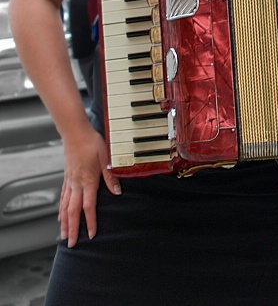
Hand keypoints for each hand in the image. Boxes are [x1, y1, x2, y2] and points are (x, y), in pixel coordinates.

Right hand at [60, 126, 120, 246]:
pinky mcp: (67, 178)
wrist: (75, 133)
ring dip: (64, 223)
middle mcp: (76, 184)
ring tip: (63, 236)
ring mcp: (69, 182)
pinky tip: (60, 216)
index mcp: (88, 181)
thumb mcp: (106, 158)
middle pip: (73, 212)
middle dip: (73, 229)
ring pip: (65, 207)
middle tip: (71, 244)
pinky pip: (63, 198)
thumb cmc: (92, 144)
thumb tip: (117, 193)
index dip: (90, 222)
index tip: (92, 235)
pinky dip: (61, 210)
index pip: (88, 207)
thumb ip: (111, 177)